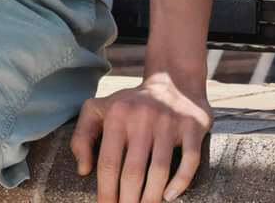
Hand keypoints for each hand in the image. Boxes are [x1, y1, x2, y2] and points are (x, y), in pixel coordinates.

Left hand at [70, 74, 212, 202]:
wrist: (173, 82)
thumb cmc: (129, 104)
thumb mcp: (99, 110)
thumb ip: (83, 136)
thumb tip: (83, 170)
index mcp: (116, 115)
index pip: (108, 161)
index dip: (105, 189)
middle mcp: (142, 117)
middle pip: (133, 170)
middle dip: (127, 199)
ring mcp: (169, 122)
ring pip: (159, 169)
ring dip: (151, 197)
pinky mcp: (192, 127)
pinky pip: (189, 160)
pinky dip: (180, 182)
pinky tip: (169, 197)